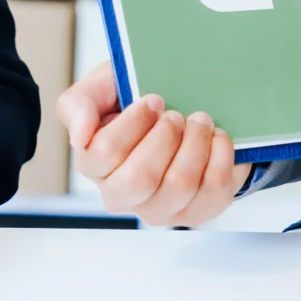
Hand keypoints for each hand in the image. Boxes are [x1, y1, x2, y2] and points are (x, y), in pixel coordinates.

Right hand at [58, 66, 249, 226]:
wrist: (184, 113)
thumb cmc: (137, 102)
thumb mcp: (103, 88)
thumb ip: (79, 104)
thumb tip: (79, 137)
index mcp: (94, 165)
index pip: (104, 153)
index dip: (135, 121)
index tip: (154, 100)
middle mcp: (121, 195)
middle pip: (139, 178)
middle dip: (165, 137)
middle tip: (176, 115)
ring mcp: (159, 209)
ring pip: (179, 185)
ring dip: (196, 143)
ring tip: (200, 121)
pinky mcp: (195, 212)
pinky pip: (213, 191)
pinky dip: (221, 156)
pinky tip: (216, 138)